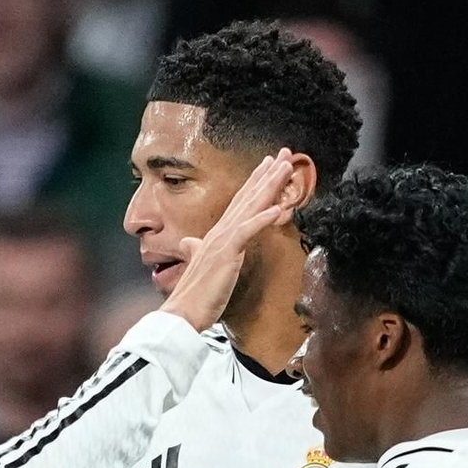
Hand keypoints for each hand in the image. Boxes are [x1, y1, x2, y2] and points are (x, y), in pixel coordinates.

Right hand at [161, 151, 296, 333]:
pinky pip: (247, 231)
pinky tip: (277, 207)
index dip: (255, 183)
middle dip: (267, 175)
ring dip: (269, 186)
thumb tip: (189, 243)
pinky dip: (262, 218)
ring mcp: (223, 241)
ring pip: (250, 207)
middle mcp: (221, 232)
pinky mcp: (227, 253)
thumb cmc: (193, 294)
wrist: (182, 311)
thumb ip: (195, 250)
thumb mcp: (198, 266)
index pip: (240, 203)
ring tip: (285, 168)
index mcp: (217, 235)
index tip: (268, 167)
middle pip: (248, 197)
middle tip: (283, 156)